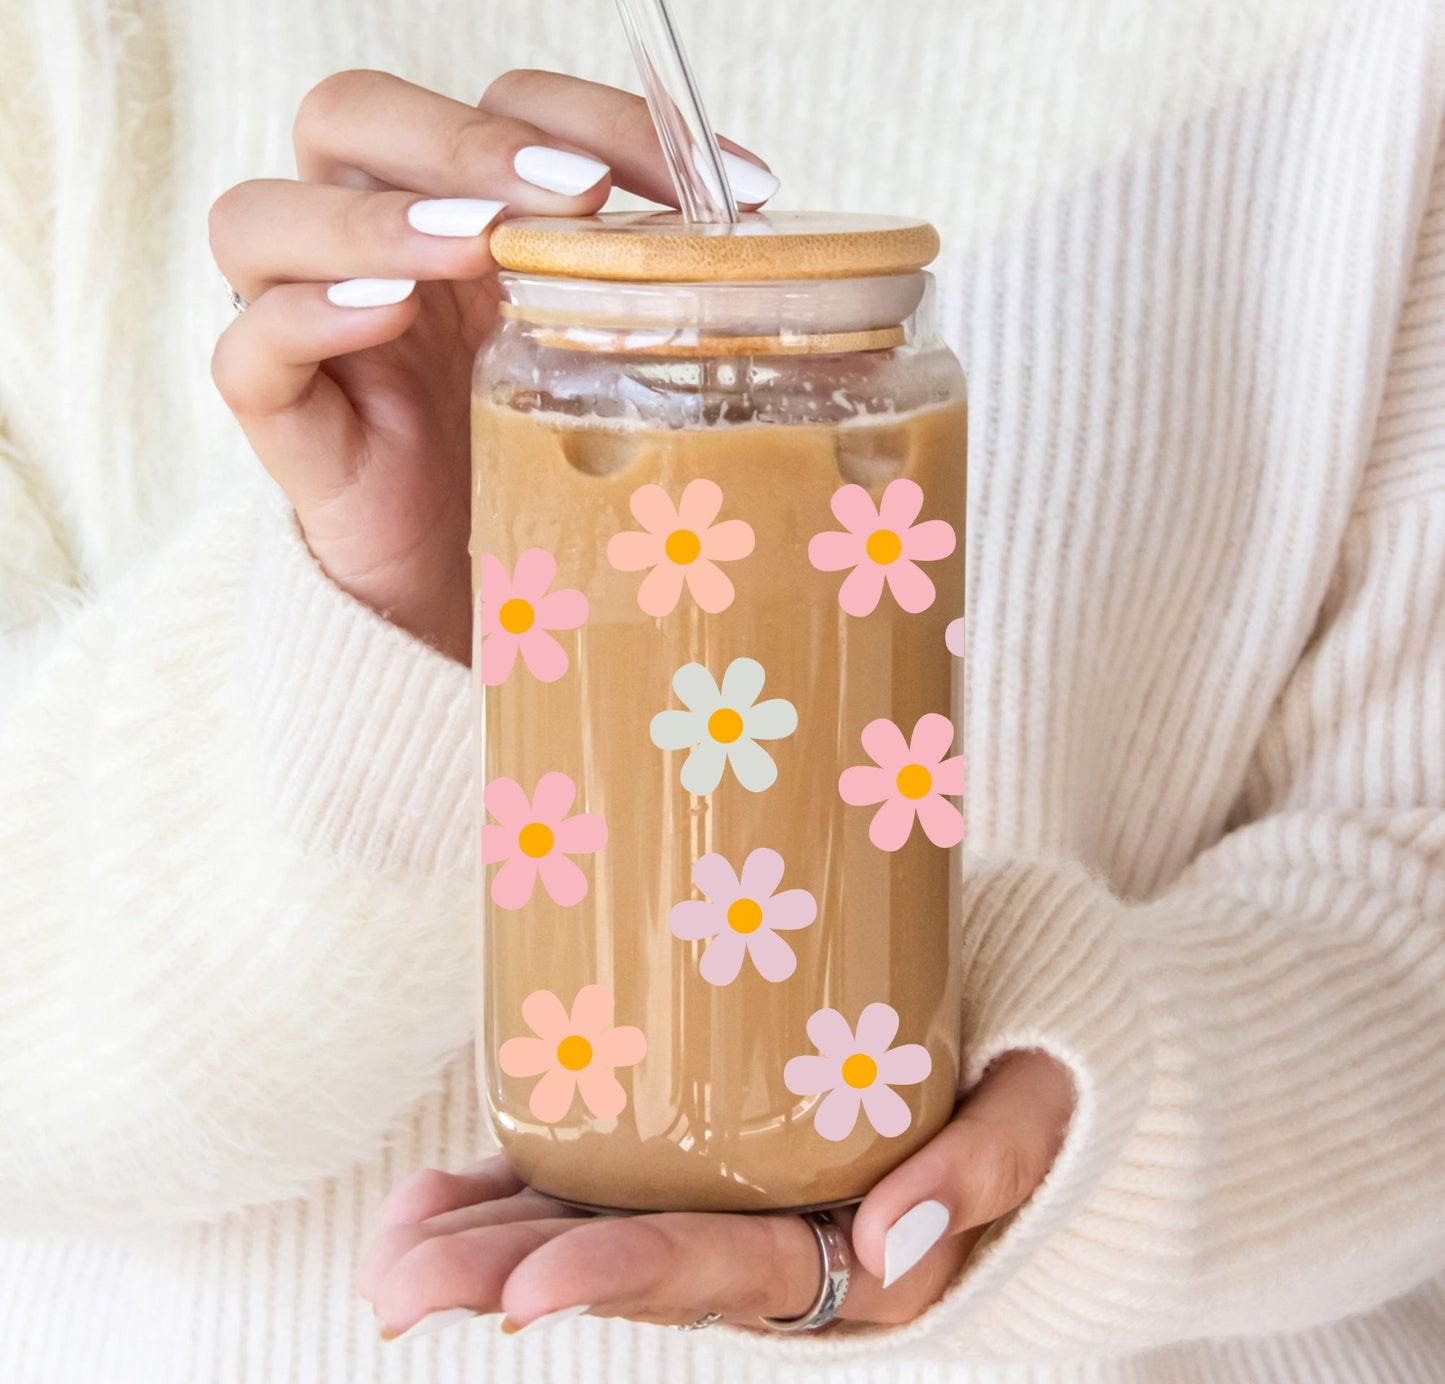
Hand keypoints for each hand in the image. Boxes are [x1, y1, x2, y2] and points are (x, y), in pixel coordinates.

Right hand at [209, 69, 777, 661]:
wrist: (502, 601)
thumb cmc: (566, 469)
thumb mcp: (625, 365)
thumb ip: (658, 295)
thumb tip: (772, 247)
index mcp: (469, 216)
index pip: (502, 107)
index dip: (601, 116)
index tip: (725, 185)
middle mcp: (378, 249)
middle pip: (351, 117)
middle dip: (463, 139)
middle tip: (572, 195)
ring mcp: (319, 330)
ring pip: (261, 216)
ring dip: (374, 217)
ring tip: (478, 243)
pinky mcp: (284, 421)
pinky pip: (247, 348)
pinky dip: (307, 317)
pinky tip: (387, 317)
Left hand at [358, 1049, 1072, 1337]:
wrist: (1022, 1028)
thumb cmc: (1033, 1072)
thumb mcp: (1035, 1111)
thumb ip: (986, 1169)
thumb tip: (891, 1241)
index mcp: (851, 1258)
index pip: (726, 1275)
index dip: (627, 1280)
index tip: (527, 1296)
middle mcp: (775, 1240)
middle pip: (630, 1267)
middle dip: (508, 1278)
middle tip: (397, 1282)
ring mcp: (731, 1195)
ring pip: (598, 1230)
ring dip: (487, 1242)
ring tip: (388, 1245)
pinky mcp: (706, 1148)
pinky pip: (605, 1181)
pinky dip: (519, 1192)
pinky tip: (441, 1193)